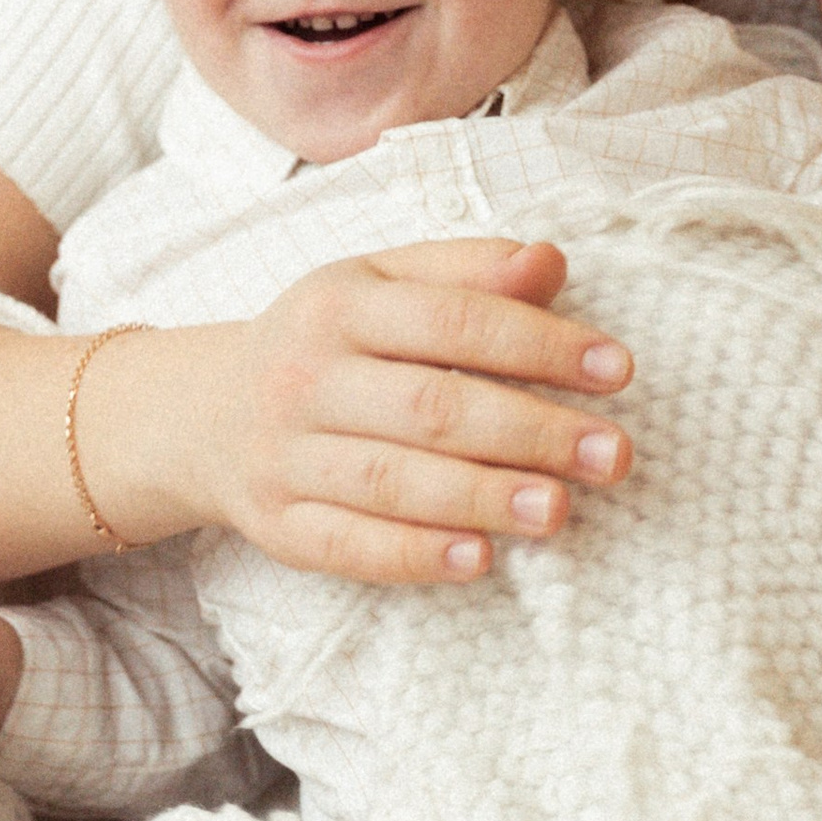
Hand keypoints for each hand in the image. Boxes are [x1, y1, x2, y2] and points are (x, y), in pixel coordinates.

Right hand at [130, 239, 638, 591]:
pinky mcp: (277, 525)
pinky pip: (347, 545)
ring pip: (391, 481)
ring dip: (481, 498)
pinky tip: (478, 559)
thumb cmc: (327, 344)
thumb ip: (467, 272)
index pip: (453, 320)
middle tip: (612, 455)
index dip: (540, 344)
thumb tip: (550, 261)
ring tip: (559, 510)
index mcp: (339, 304)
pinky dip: (413, 556)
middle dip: (529, 432)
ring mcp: (284, 456)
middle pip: (430, 407)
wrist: (203, 412)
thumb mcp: (381, 285)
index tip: (618, 370)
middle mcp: (305, 377)